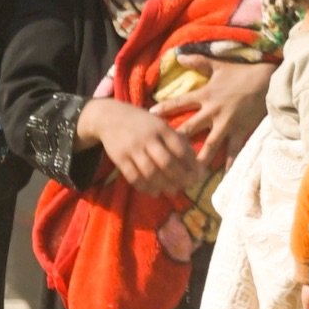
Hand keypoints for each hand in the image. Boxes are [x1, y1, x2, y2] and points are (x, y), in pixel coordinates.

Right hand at [79, 99, 203, 194]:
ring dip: (164, 185)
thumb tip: (194, 160)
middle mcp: (147, 138)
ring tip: (173, 191)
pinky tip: (155, 192)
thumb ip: (176, 139)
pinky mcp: (120, 158)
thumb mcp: (159, 123)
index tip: (198, 174)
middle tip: (187, 186)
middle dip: (180, 178)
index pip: (179, 148)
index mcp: (160, 128)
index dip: (190, 164)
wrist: (109, 117)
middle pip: (166, 163)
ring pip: (150, 172)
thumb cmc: (141, 122)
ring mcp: (132, 149)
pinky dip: (146, 187)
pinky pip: (134, 177)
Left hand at [153, 54, 272, 165]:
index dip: (165, 108)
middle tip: (161, 153)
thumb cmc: (242, 73)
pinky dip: (229, 163)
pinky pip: (233, 150)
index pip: (180, 102)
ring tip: (188, 174)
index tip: (150, 115)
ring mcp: (227, 124)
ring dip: (199, 159)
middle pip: (190, 128)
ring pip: (209, 145)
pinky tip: (223, 177)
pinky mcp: (240, 131)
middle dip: (175, 140)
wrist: (267, 81)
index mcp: (205, 95)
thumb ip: (197, 61)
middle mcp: (213, 112)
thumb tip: (178, 56)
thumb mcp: (218, 65)